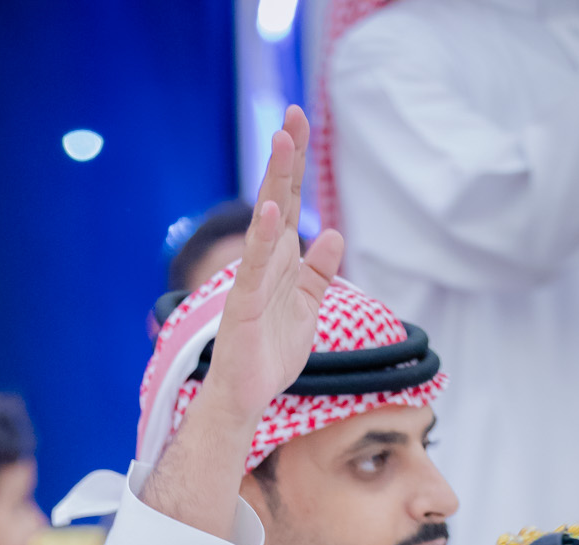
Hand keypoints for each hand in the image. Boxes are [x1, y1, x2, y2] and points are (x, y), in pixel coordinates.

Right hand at [139, 108, 342, 540]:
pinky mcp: (244, 305)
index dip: (295, 165)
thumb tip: (334, 235)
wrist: (246, 398)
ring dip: (274, 182)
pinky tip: (269, 211)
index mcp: (281, 260)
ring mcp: (252, 281)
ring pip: (266, 223)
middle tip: (293, 113)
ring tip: (281, 141)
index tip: (301, 122)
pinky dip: (261, 239)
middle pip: (277, 199)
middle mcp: (265, 262)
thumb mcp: (308, 308)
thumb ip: (318, 272)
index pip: (289, 203)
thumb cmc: (271, 355)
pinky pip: (255, 267)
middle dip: (285, 158)